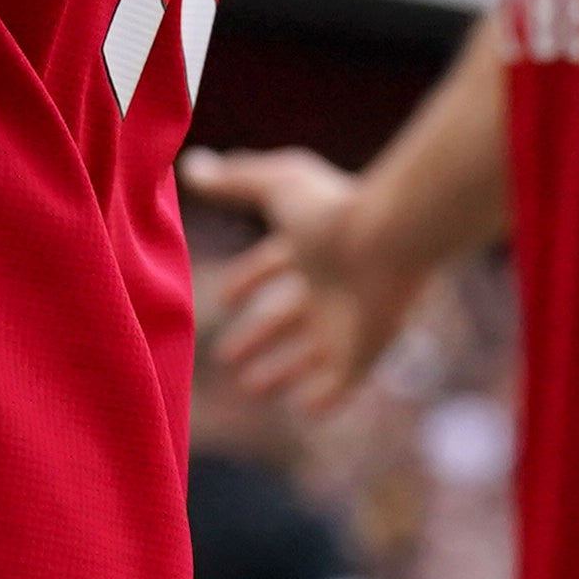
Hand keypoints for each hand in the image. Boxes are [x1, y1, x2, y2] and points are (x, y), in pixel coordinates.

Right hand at [182, 145, 420, 410]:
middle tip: (224, 356)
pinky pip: (342, 385)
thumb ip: (235, 179)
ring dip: (282, 371)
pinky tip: (305, 410)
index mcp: (311, 249)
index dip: (248, 280)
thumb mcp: (275, 186)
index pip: (274, 266)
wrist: (386, 243)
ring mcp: (347, 324)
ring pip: (311, 356)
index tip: (220, 300)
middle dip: (258, 335)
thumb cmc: (331, 211)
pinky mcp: (361, 354)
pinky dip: (324, 399)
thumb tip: (191, 168)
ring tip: (250, 388)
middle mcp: (329, 288)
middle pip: (288, 317)